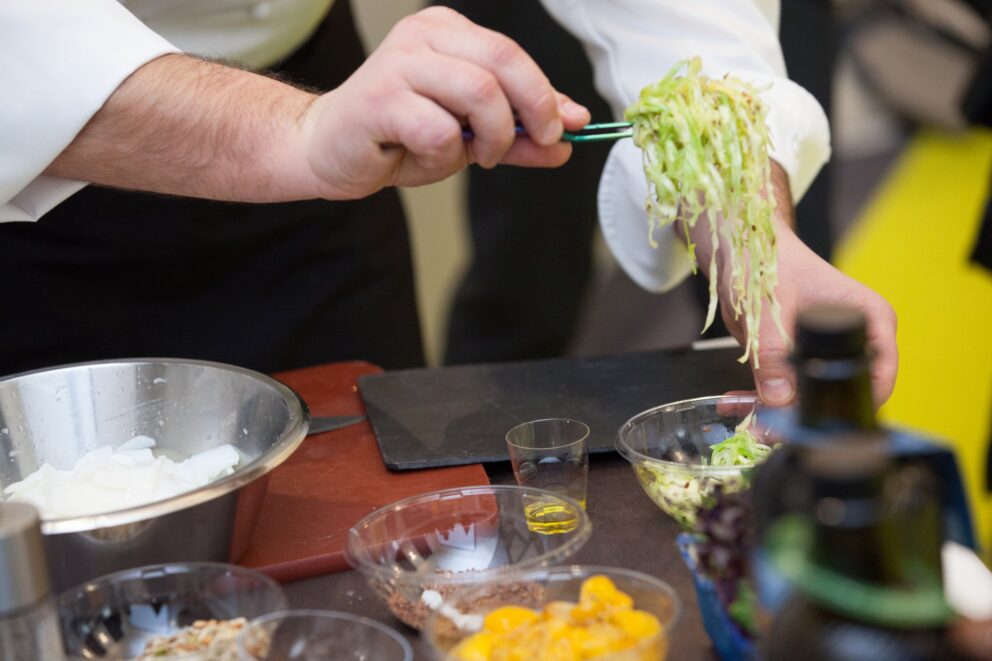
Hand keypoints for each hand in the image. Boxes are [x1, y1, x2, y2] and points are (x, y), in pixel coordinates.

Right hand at [301, 7, 590, 198]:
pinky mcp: (379, 100)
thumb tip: (567, 137)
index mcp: (446, 31)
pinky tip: (428, 156)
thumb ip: (516, 134)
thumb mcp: (468, 134)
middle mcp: (423, 37)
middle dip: (534, 108)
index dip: (547, 92)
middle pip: (503, 61)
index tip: (566, 125)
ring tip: (479, 155)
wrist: (327, 149)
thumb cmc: (395, 136)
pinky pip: (439, 130)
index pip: (512, 53)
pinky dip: (447, 155)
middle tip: (535, 141)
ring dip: (494, 136)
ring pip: (480, 93)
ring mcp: (399, 64)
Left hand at [684, 162, 897, 407]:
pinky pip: (787, 392)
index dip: (851, 405)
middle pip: (841, 395)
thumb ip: (772, 355)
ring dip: (776, 414)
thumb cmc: (766, 259)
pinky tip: (738, 402)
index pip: (878, 377)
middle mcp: (855, 339)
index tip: (820, 423)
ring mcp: (825, 352)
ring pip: (811, 399)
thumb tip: (780, 399)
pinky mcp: (797, 360)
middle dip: (804, 417)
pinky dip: (762, 401)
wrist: (739, 245)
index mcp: (870, 320)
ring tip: (744, 414)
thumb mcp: (768, 310)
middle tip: (768, 429)